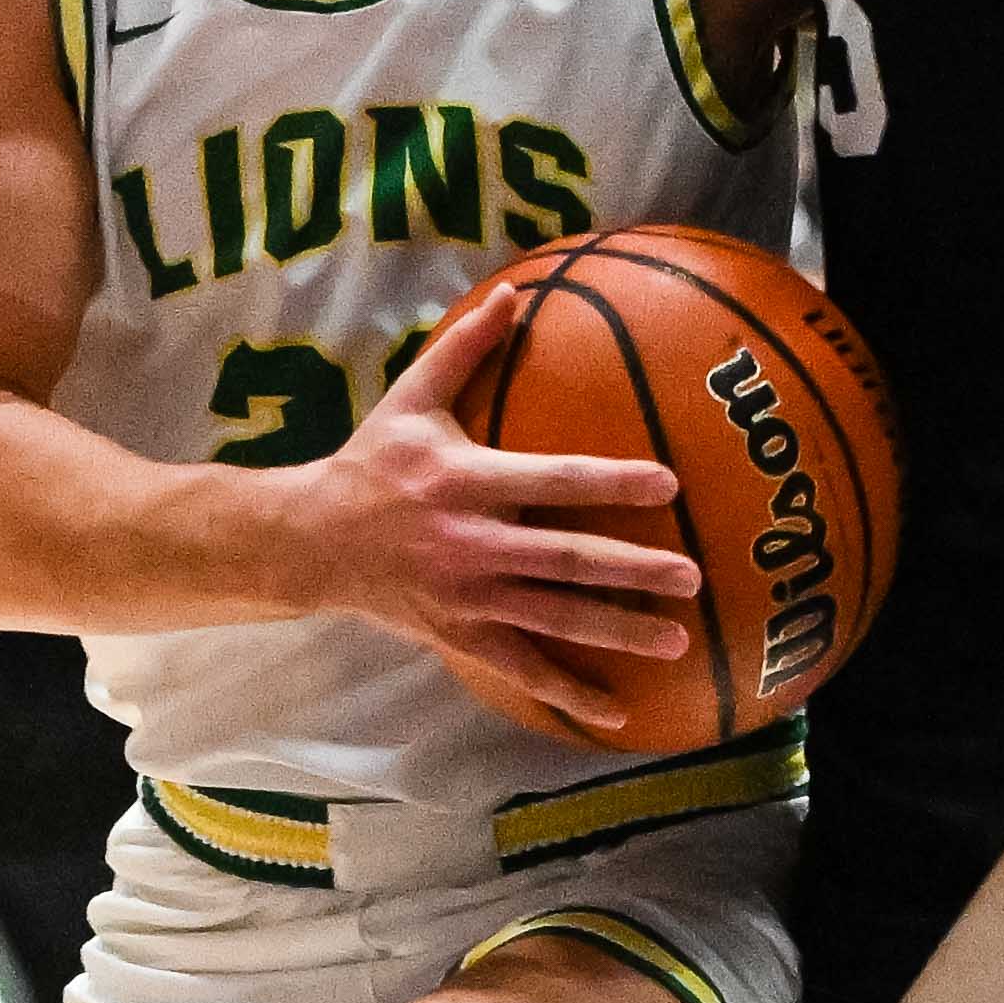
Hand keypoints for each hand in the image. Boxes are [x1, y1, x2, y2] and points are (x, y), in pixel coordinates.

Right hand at [302, 306, 700, 741]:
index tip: (668, 485)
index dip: (609, 483)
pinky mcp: (460, 637)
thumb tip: (515, 291)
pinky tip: (617, 711)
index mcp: (464, 481)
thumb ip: (466, 348)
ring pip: (553, 618)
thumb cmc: (370, 464)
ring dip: (616, 630)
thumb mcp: (410, 399)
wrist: (311, 542)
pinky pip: (521, 669)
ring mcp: (467, 597)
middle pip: (564, 559)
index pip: (551, 481)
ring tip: (677, 638)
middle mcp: (470, 543)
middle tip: (692, 575)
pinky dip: (568, 691)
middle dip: (632, 570)